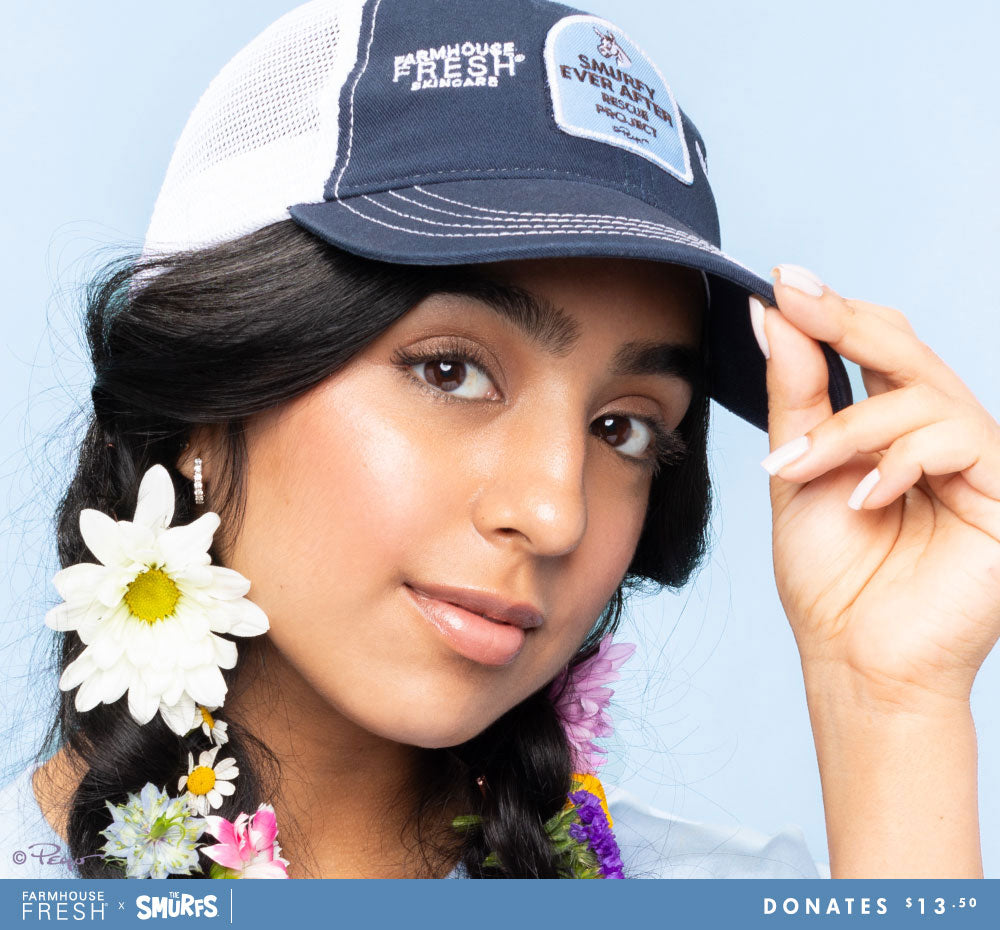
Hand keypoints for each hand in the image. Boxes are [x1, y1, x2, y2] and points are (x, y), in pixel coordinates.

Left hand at [753, 264, 999, 707]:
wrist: (854, 655)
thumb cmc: (827, 572)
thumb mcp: (796, 469)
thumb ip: (796, 395)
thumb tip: (774, 316)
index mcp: (893, 427)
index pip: (874, 349)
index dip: (832, 312)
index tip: (781, 281)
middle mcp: (939, 434)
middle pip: (906, 350)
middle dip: (845, 322)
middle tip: (795, 297)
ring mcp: (976, 460)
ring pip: (921, 395)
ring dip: (849, 427)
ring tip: (797, 469)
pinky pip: (957, 440)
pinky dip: (897, 461)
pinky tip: (861, 496)